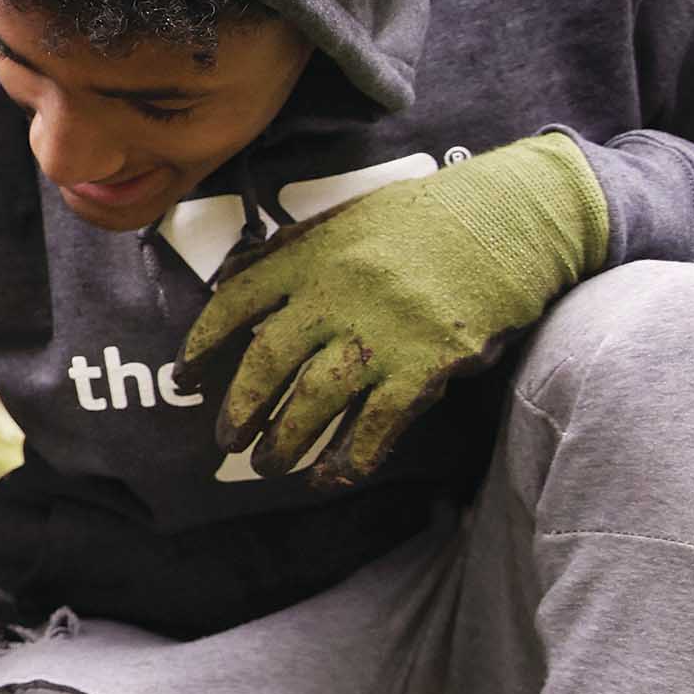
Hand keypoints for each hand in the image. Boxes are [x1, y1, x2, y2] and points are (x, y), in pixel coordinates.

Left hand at [181, 131, 609, 486]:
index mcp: (310, 253)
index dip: (202, 345)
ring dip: (285, 441)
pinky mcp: (428, 361)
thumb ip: (289, 252)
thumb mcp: (345, 218)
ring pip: (315, 399)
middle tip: (225, 440)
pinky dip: (351, 455)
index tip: (184, 378)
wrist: (508, 218)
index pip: (235, 302)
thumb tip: (233, 282)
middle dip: (240, 407)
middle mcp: (337, 292)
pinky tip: (332, 475)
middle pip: (268, 360)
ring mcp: (382, 330)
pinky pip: (378, 422)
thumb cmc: (423, 219)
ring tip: (267, 465)